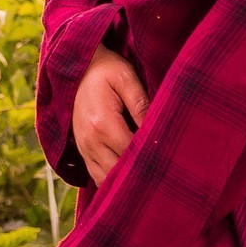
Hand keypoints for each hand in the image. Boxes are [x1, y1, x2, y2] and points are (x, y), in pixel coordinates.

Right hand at [72, 42, 149, 186]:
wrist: (76, 67)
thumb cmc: (105, 69)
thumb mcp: (125, 77)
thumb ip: (141, 103)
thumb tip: (157, 127)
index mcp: (103, 123)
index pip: (131, 152)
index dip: (150, 155)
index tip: (168, 154)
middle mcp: (90, 141)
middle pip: (118, 171)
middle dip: (139, 171)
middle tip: (162, 168)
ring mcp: (83, 148)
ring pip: (105, 179)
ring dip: (124, 178)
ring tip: (147, 172)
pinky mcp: (82, 150)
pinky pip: (96, 175)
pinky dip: (111, 178)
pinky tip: (128, 172)